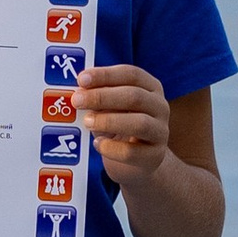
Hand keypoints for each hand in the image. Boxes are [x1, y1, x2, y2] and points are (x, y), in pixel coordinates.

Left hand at [72, 62, 171, 187]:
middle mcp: (160, 107)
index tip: (81, 79)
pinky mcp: (154, 156)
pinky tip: (98, 144)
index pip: (131, 74)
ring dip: (109, 121)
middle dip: (102, 97)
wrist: (137, 161)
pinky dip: (112, 148)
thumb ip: (97, 98)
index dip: (106, 75)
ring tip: (87, 122)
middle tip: (77, 100)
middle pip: (135, 96)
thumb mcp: (109, 108)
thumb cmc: (119, 126)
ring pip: (140, 123)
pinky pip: (132, 152)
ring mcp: (160, 132)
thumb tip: (78, 93)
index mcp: (150, 87)